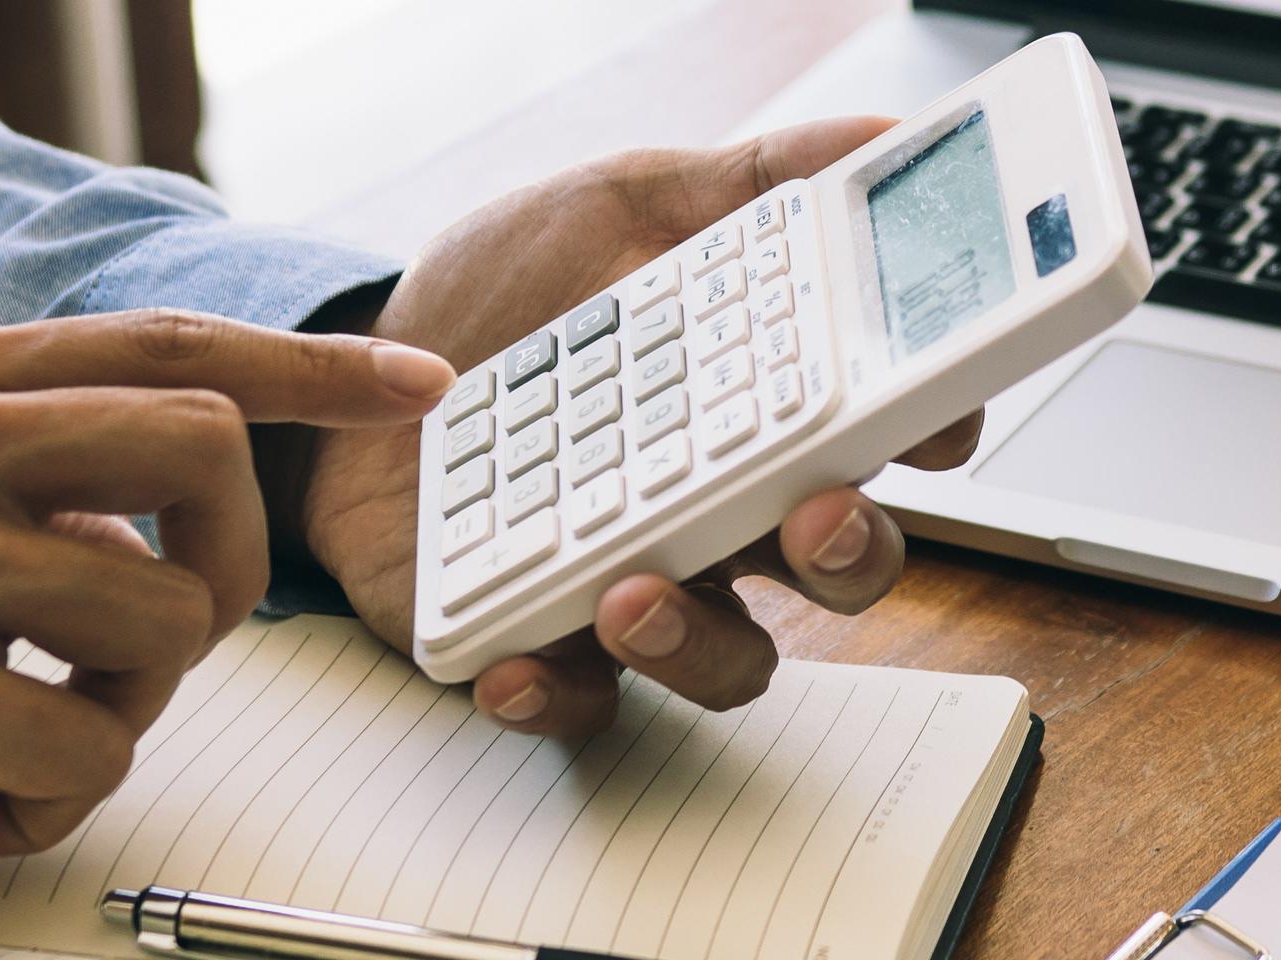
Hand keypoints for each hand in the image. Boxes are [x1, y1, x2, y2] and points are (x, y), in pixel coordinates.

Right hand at [0, 311, 454, 930]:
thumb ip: (8, 456)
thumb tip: (183, 476)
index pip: (166, 343)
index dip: (310, 369)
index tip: (416, 387)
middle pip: (205, 450)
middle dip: (221, 571)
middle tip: (144, 656)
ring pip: (163, 620)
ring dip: (119, 715)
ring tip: (8, 741)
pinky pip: (89, 751)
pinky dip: (38, 808)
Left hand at [294, 116, 982, 734]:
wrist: (344, 375)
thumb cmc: (499, 302)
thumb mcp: (616, 207)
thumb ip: (741, 180)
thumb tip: (871, 135)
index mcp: (759, 406)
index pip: (886, 434)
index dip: (932, 432)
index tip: (936, 415)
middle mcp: (721, 508)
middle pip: (841, 560)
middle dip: (852, 552)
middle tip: (818, 514)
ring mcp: (640, 581)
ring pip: (729, 654)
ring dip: (699, 640)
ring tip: (631, 589)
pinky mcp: (541, 638)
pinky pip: (580, 702)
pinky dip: (555, 692)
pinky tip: (519, 662)